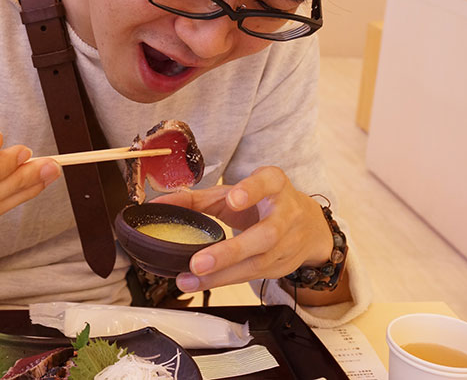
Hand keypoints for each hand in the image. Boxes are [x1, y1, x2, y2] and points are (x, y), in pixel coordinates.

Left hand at [151, 166, 332, 293]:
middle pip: (265, 235)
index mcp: (275, 185)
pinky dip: (223, 281)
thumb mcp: (234, 193)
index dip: (251, 190)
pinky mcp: (281, 266)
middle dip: (231, 250)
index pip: (267, 182)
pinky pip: (250, 276)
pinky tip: (198, 282)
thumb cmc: (263, 203)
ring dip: (221, 274)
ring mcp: (287, 244)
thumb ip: (198, 198)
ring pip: (256, 263)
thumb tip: (157, 203)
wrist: (309, 227)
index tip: (233, 198)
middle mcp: (286, 214)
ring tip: (190, 277)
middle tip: (199, 261)